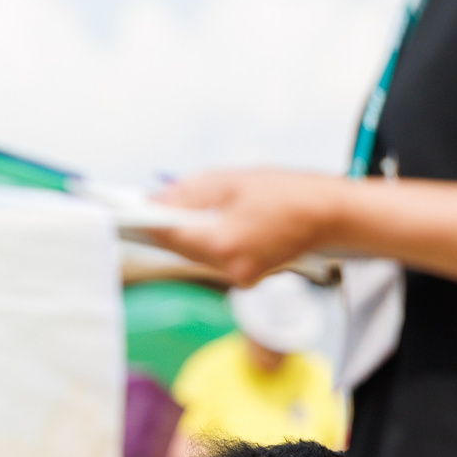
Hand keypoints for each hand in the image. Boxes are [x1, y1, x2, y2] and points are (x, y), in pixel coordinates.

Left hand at [151, 170, 346, 285]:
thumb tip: (155, 202)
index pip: (170, 236)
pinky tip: (200, 223)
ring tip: (168, 212)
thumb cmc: (290, 193)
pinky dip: (205, 240)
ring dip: (184, 234)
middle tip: (141, 209)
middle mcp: (229, 267)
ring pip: (195, 254)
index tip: (124, 212)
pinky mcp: (246, 276)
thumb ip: (189, 193)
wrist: (332, 214)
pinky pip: (214, 257)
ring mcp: (238, 276)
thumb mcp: (233, 181)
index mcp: (224, 243)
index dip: (146, 223)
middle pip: (180, 248)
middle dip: (163, 227)